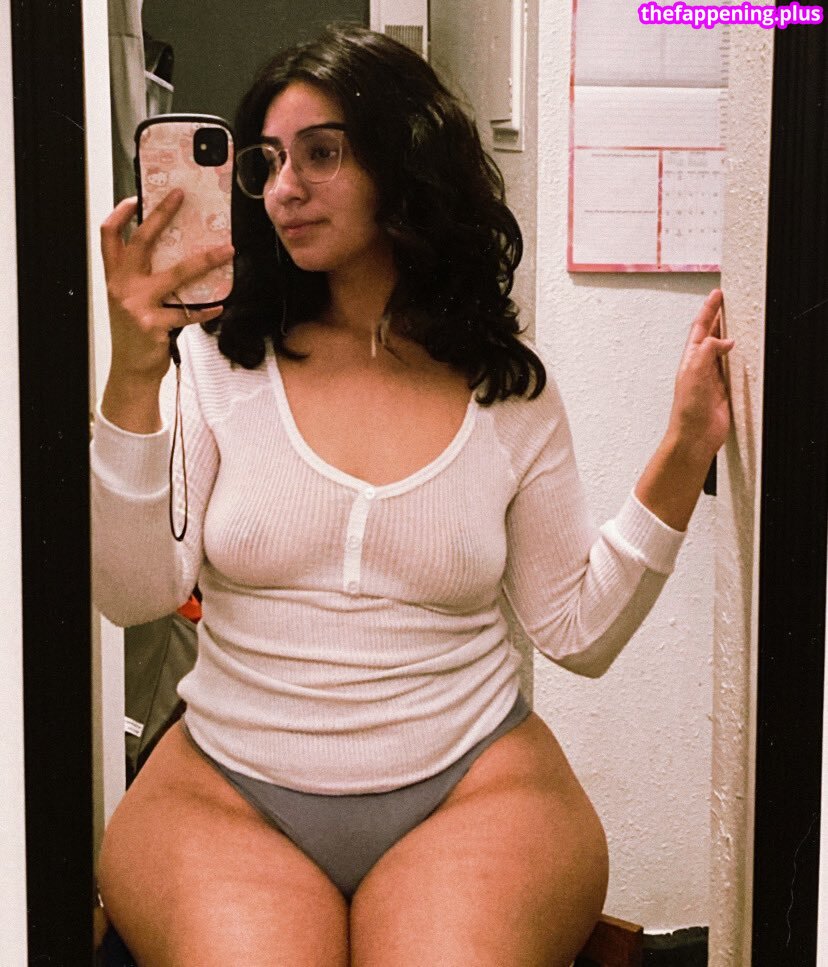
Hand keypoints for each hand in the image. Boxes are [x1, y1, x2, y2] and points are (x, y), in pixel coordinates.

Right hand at [100, 190, 233, 383]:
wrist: (131, 370)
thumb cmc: (135, 334)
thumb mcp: (129, 300)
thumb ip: (142, 278)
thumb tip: (175, 252)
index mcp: (114, 276)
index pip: (109, 235)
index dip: (121, 213)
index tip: (138, 197)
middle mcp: (122, 285)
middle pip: (141, 240)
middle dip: (161, 214)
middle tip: (181, 197)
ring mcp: (137, 304)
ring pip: (176, 272)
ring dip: (205, 260)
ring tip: (227, 250)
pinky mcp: (154, 324)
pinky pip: (188, 312)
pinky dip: (206, 309)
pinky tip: (219, 306)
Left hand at [665, 288, 733, 461]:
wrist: (694, 437)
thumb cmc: (687, 412)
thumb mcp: (694, 374)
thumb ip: (707, 352)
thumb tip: (724, 340)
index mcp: (690, 359)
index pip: (700, 328)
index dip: (709, 310)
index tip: (716, 294)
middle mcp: (701, 366)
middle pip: (712, 335)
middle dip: (719, 317)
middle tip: (728, 301)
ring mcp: (713, 378)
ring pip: (723, 350)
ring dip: (730, 335)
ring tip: (738, 319)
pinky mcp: (725, 390)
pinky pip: (734, 367)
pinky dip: (740, 356)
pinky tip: (746, 352)